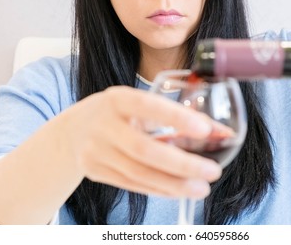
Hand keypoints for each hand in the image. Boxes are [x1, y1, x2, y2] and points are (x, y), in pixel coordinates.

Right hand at [61, 86, 221, 198]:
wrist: (72, 131)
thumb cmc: (116, 114)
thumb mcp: (138, 104)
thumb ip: (175, 116)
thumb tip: (219, 131)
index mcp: (117, 99)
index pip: (147, 106)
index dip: (176, 118)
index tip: (205, 129)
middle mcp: (103, 125)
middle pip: (144, 149)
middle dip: (182, 164)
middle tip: (212, 171)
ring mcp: (96, 151)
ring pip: (139, 174)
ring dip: (174, 184)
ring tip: (202, 188)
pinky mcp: (95, 172)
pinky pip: (132, 185)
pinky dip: (159, 189)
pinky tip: (178, 190)